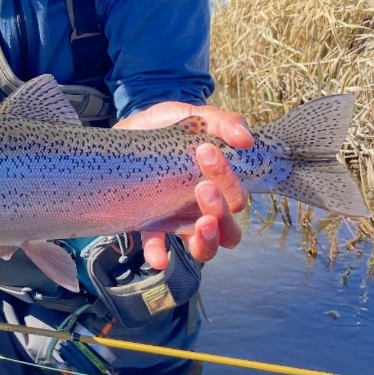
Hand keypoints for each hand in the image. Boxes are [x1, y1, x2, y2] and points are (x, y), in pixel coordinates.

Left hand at [114, 102, 252, 269]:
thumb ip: (223, 122)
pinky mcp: (148, 223)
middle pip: (229, 230)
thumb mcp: (194, 116)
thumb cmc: (167, 127)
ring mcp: (176, 219)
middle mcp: (202, 208)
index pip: (236, 197)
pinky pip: (157, 247)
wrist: (127, 131)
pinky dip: (159, 254)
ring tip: (200, 225)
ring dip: (207, 241)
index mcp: (218, 186)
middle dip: (220, 209)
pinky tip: (158, 257)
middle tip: (201, 186)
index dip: (228, 180)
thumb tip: (246, 138)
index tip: (206, 151)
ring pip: (205, 248)